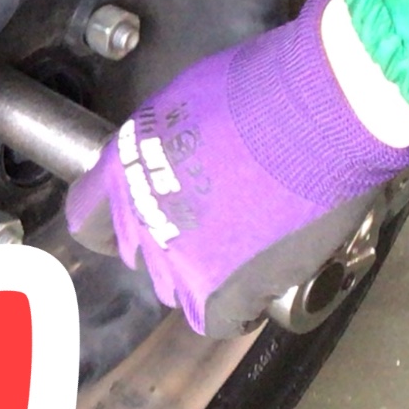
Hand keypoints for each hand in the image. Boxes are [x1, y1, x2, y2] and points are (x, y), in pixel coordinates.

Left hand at [64, 0, 408, 332]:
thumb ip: (168, 144)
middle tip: (216, 225)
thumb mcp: (187, 100)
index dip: (114, 222)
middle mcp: (141, 219)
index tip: (138, 221)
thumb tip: (182, 156)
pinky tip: (258, 285)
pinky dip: (238, 307)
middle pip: (143, 254)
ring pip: (177, 288)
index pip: (89, 218)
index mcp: (122, 169)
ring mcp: (180, 259)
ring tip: (247, 247)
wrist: (319, 111)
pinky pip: (218, 319)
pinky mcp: (224, 290)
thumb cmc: (264, 88)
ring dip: (206, 273)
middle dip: (172, 243)